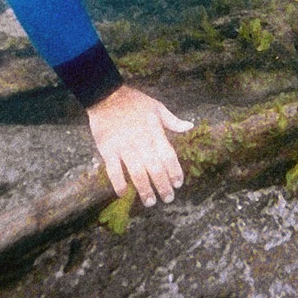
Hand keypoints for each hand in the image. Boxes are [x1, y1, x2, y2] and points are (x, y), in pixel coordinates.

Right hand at [86, 85, 193, 206]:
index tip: (178, 184)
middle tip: (168, 198)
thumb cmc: (134, 101)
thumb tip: (190, 126)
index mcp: (154, 132)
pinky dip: (118, 183)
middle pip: (155, 169)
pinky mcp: (108, 149)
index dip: (175, 171)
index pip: (169, 156)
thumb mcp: (157, 107)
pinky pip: (113, 170)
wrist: (106, 95)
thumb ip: (173, 121)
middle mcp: (141, 142)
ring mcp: (124, 147)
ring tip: (150, 202)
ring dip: (144, 189)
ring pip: (136, 173)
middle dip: (163, 186)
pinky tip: (123, 193)